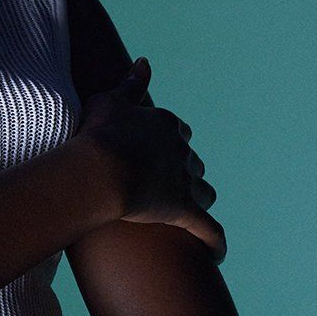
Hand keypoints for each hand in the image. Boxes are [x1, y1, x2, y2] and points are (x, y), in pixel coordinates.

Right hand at [78, 56, 226, 262]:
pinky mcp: (184, 210)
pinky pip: (209, 229)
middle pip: (192, 162)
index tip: (153, 152)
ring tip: (188, 213)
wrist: (99, 170)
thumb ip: (129, 83)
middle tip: (163, 185)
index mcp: (166, 124)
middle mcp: (182, 151)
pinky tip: (218, 254)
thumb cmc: (98, 135)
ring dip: (197, 199)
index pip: (177, 132)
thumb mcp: (109, 101)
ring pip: (204, 191)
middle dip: (183, 172)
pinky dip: (215, 241)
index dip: (167, 143)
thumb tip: (145, 61)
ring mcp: (185, 181)